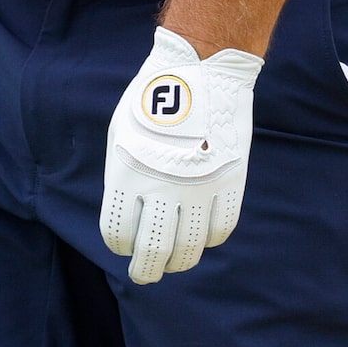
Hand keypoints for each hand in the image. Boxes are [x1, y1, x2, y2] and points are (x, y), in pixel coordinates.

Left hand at [100, 27, 260, 284]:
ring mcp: (199, 188)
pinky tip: (201, 237)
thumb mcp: (120, 134)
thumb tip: (128, 217)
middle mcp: (162, 187)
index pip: (118, 232)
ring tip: (174, 263)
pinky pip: (221, 229)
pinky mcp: (229, 183)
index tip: (122, 246)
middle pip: (153, 250)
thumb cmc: (151, 100)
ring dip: (179, 260)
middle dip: (146, 269)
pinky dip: (210, 239)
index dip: (118, 245)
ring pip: (189, 247)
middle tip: (145, 275)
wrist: (200, 70)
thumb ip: (121, 177)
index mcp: (127, 172)